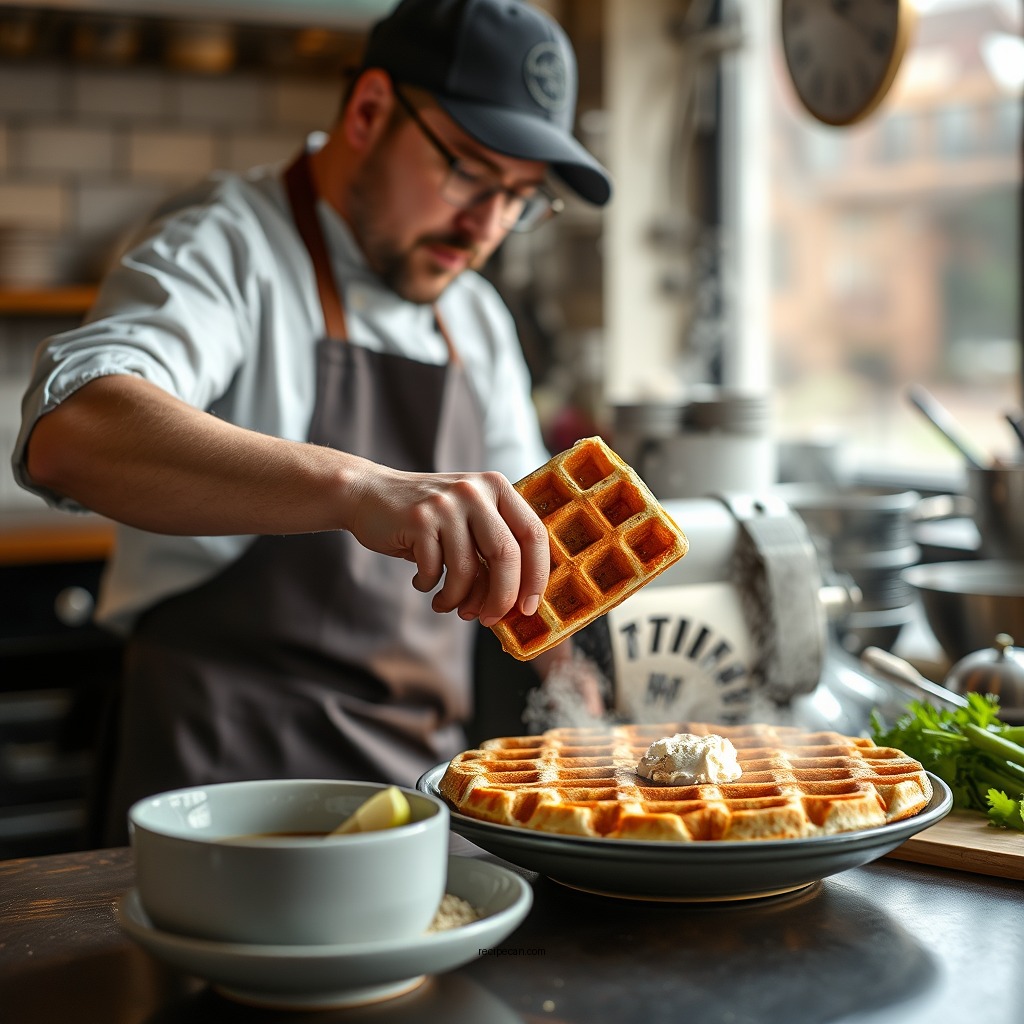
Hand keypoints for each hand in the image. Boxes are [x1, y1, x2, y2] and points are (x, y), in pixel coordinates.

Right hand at [344, 464, 548, 625]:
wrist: (371, 495)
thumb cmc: (429, 519)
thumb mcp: (468, 520)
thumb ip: (493, 549)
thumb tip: (515, 603)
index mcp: (497, 488)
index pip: (533, 534)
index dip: (537, 575)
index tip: (529, 607)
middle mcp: (475, 491)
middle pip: (505, 554)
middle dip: (501, 596)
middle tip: (490, 619)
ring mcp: (446, 504)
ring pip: (467, 568)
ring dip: (458, 599)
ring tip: (447, 605)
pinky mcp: (418, 519)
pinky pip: (435, 570)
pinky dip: (430, 586)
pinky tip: (423, 581)